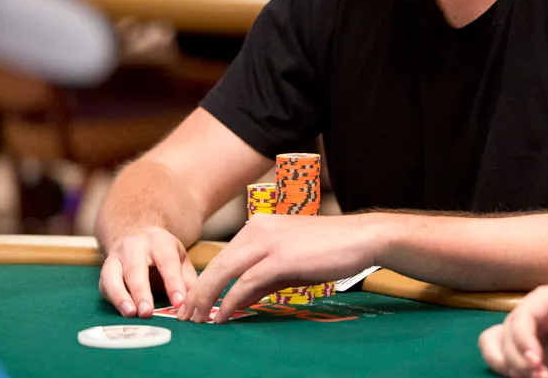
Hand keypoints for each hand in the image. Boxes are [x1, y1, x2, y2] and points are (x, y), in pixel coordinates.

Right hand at [99, 226, 198, 318]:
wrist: (136, 235)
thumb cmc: (163, 254)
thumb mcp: (179, 258)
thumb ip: (187, 279)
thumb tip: (193, 302)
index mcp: (159, 241)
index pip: (167, 262)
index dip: (173, 282)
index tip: (179, 302)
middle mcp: (134, 246)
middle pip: (136, 268)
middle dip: (141, 291)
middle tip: (148, 312)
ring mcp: (116, 257)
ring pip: (113, 276)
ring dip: (121, 296)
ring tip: (131, 313)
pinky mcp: (106, 270)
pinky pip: (105, 285)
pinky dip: (113, 300)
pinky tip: (124, 312)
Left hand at [182, 213, 388, 322]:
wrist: (360, 238)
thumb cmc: (328, 251)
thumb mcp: (288, 266)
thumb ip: (262, 280)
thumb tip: (238, 301)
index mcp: (259, 226)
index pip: (223, 257)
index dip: (205, 282)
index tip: (194, 304)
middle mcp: (257, 229)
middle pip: (217, 264)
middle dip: (198, 293)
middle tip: (187, 317)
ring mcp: (267, 241)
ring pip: (225, 271)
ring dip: (207, 299)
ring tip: (198, 321)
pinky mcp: (278, 257)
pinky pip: (245, 282)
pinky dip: (230, 302)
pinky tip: (223, 316)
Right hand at [479, 283, 547, 377]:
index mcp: (545, 300)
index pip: (523, 317)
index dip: (524, 340)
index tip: (536, 362)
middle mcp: (527, 313)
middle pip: (507, 334)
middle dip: (519, 360)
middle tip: (543, 377)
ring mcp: (520, 330)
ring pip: (496, 345)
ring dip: (509, 366)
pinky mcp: (519, 346)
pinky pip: (496, 352)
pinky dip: (501, 365)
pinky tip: (520, 376)